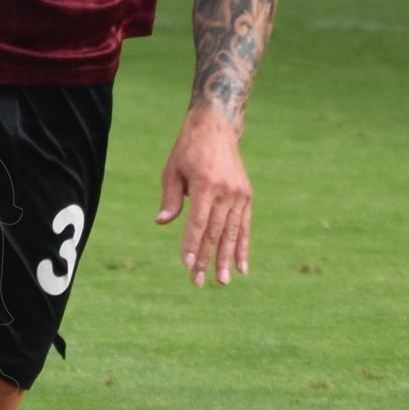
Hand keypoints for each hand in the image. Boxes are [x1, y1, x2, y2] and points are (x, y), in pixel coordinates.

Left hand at [154, 104, 252, 286]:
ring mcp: (239, 195)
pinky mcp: (246, 196)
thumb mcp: (173, 170)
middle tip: (198, 281)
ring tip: (222, 281)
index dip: (192, 244)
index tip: (187, 265)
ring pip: (232, 233)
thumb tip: (162, 223)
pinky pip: (245, 226)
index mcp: (206, 185)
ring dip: (226, 259)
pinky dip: (243, 247)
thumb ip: (170, 198)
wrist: (216, 128)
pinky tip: (241, 268)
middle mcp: (226, 191)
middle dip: (206, 259)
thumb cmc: (188, 150)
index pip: (198, 222)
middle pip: (215, 232)